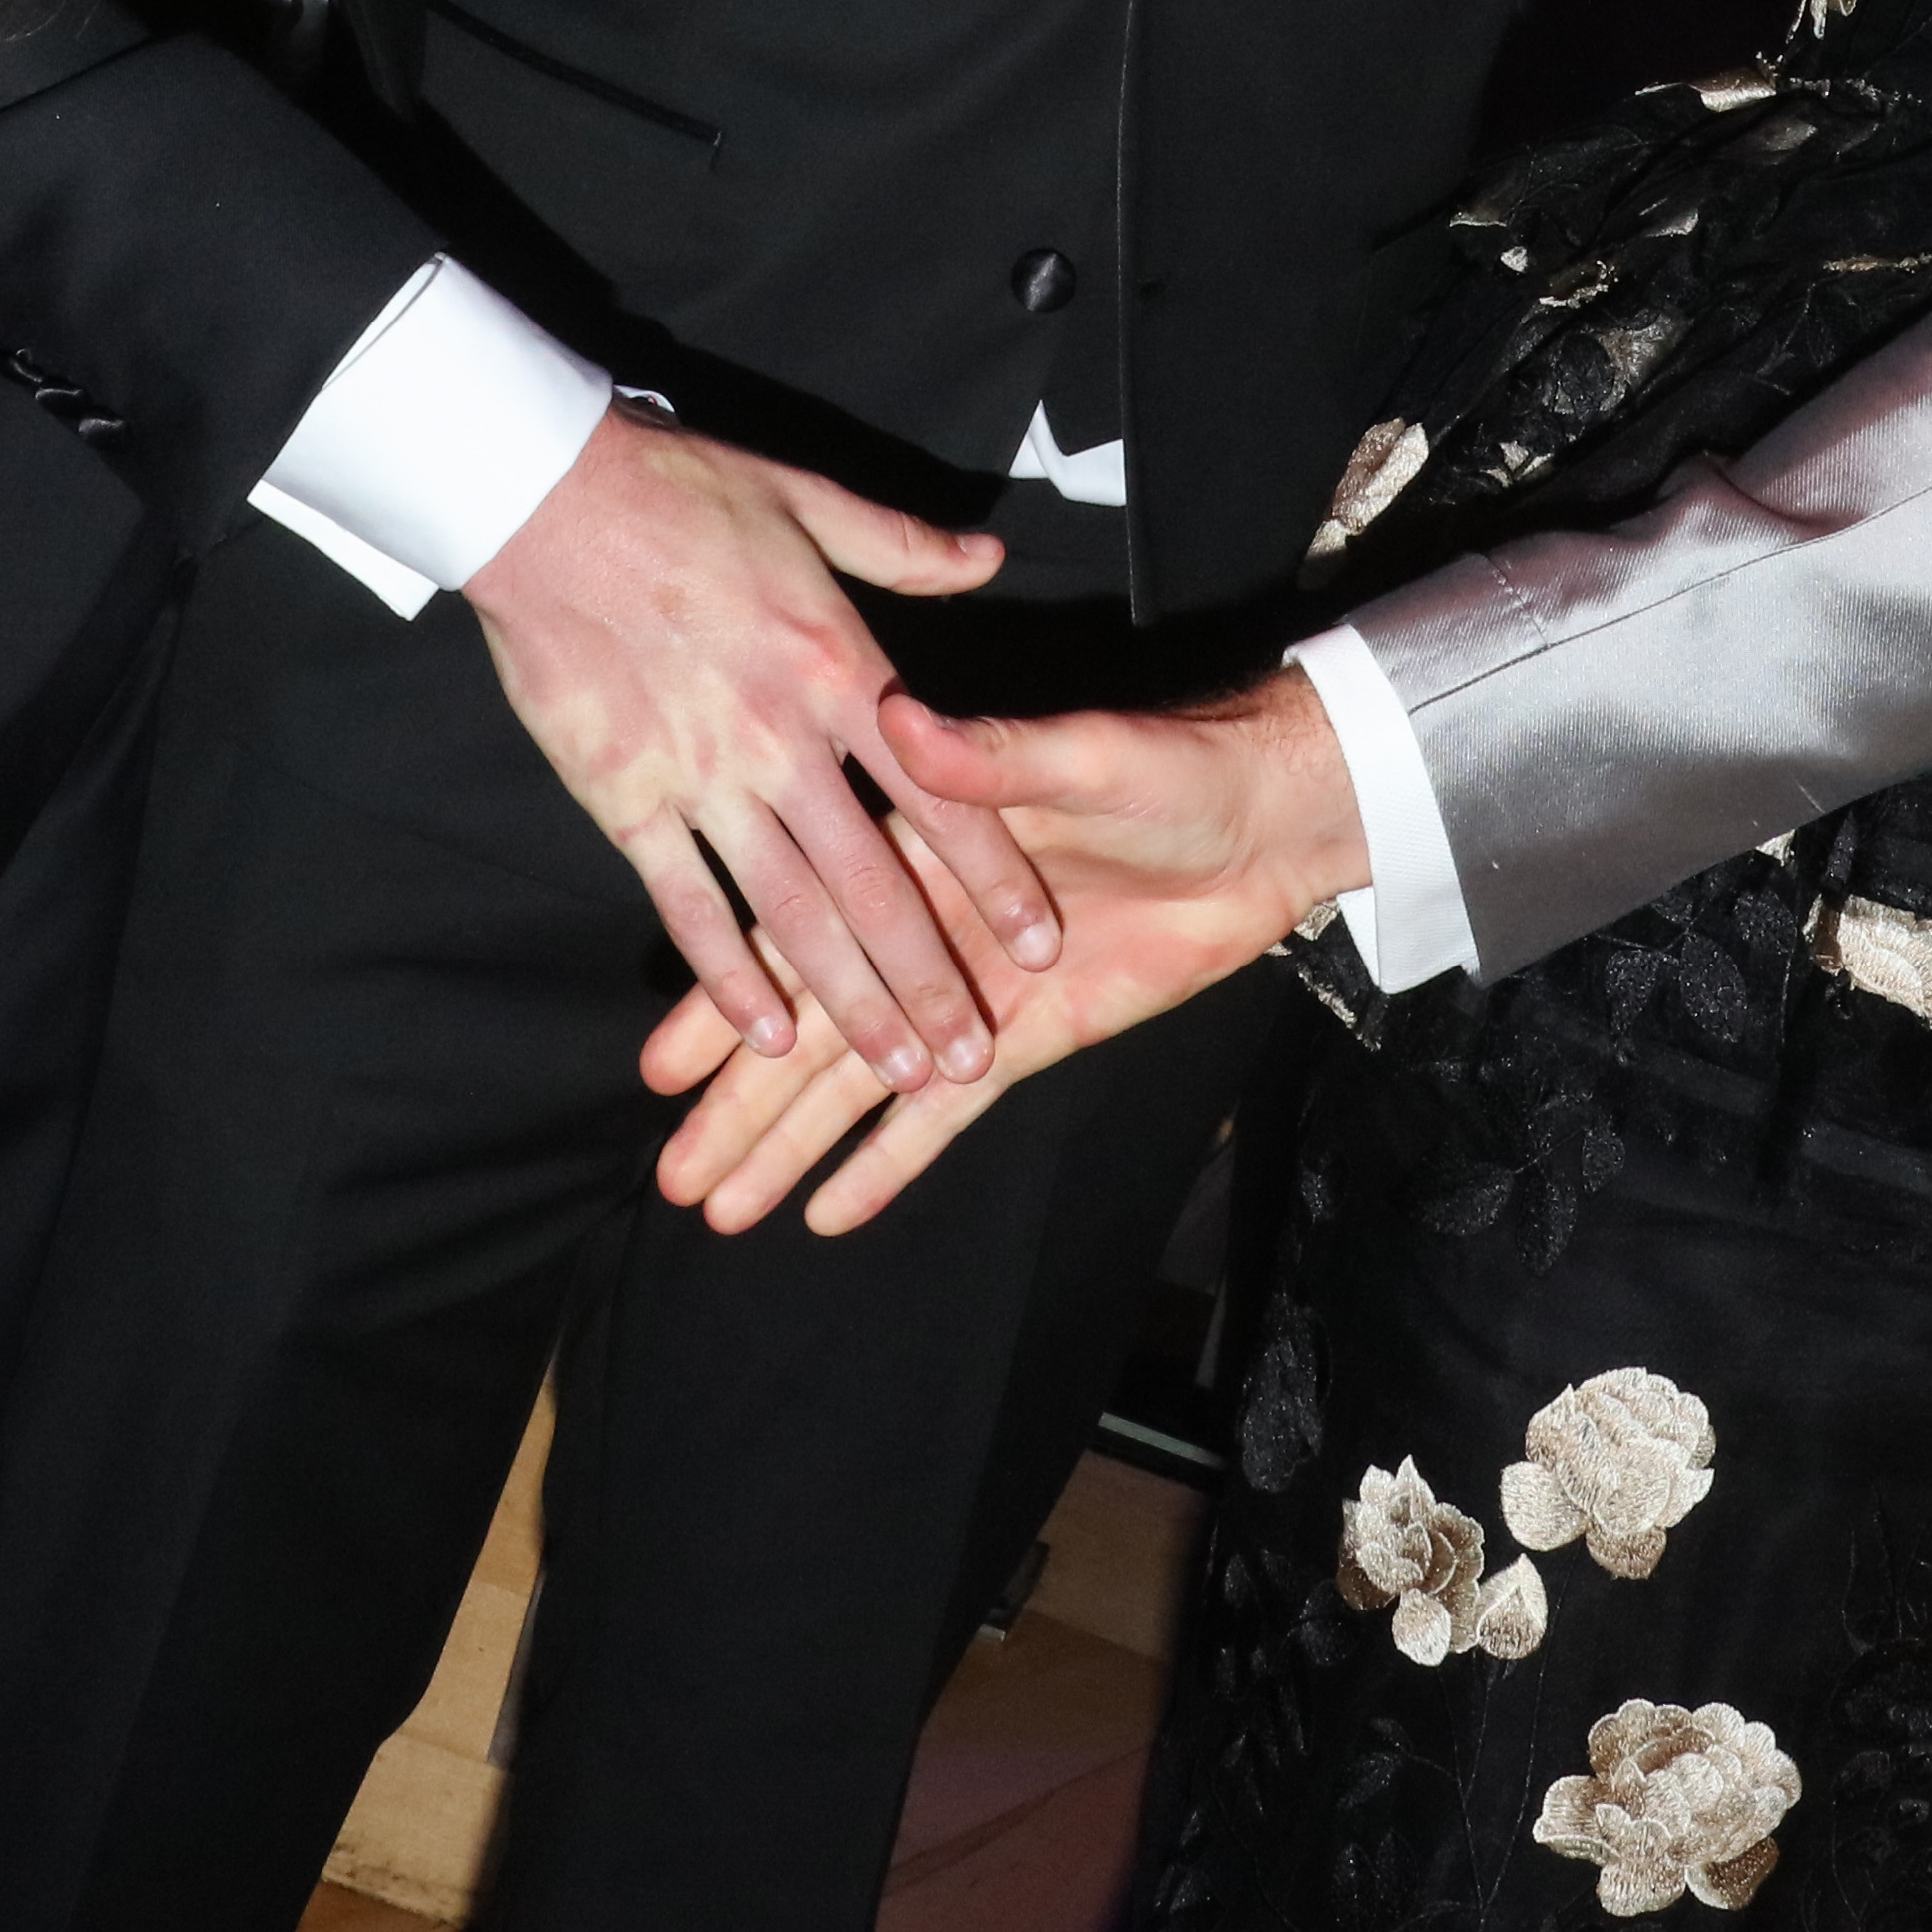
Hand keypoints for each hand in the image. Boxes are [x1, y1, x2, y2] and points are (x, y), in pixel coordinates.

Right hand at [465, 413, 1056, 1086]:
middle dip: (928, 978)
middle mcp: (783, 735)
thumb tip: (990, 559)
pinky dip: (727, 972)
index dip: (995, 877)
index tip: (1042, 944)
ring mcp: (702, 775)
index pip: (942, 791)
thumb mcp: (808, 498)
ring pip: (791, 910)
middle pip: (875, 880)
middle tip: (972, 1056)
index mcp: (840, 664)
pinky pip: (688, 901)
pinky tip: (765, 1033)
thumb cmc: (678, 490)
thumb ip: (905, 546)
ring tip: (895, 1071)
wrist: (542, 500)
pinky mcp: (625, 797)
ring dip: (847, 999)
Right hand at [635, 673, 1375, 1239]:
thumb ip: (990, 757)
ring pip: (865, 1085)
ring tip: (722, 1208)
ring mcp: (972, 992)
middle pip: (816, 1028)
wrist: (1266, 821)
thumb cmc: (1174, 768)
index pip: (804, 931)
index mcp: (918, 851)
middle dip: (741, 1100)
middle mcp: (926, 929)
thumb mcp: (1082, 755)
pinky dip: (888, 1162)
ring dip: (793, 1145)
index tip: (665, 1063)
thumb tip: (901, 721)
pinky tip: (828, 1210)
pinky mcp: (1027, 1038)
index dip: (733, 998)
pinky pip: (944, 1116)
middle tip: (670, 1171)